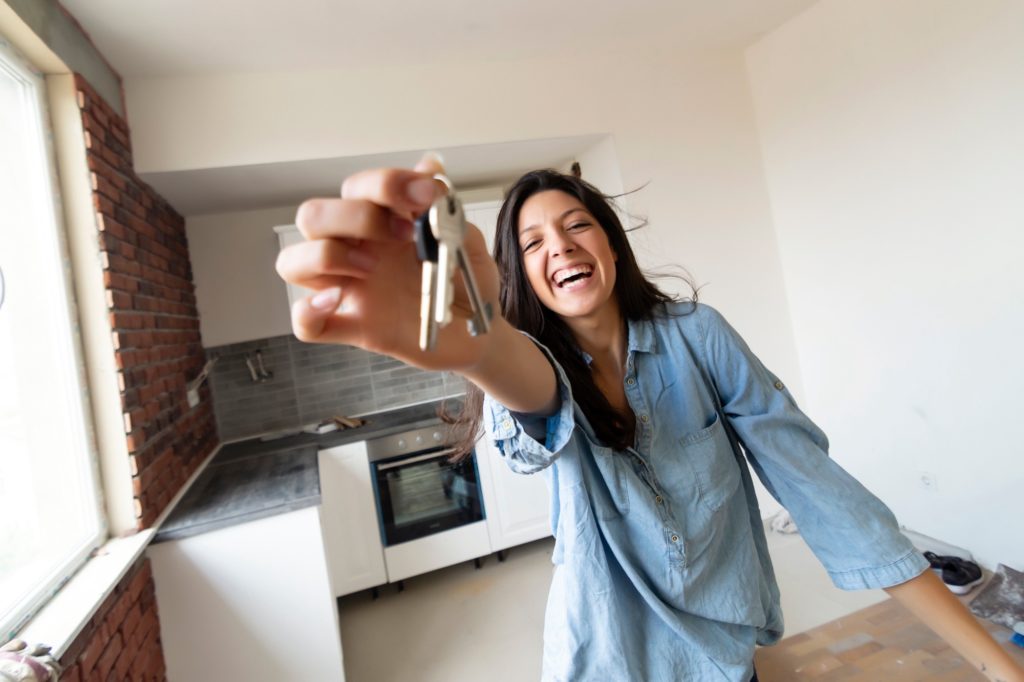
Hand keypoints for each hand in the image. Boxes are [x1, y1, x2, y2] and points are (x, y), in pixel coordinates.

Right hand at [275, 155, 500, 372]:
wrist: (481, 332)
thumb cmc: (467, 285)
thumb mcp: (466, 242)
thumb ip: (446, 209)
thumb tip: (430, 166)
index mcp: (381, 222)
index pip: (357, 187)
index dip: (386, 184)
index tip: (426, 196)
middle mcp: (356, 250)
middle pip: (312, 216)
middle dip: (353, 216)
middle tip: (403, 234)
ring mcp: (351, 289)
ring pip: (292, 262)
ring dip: (325, 256)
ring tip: (370, 267)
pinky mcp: (354, 327)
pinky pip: (306, 325)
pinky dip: (308, 313)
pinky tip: (336, 302)